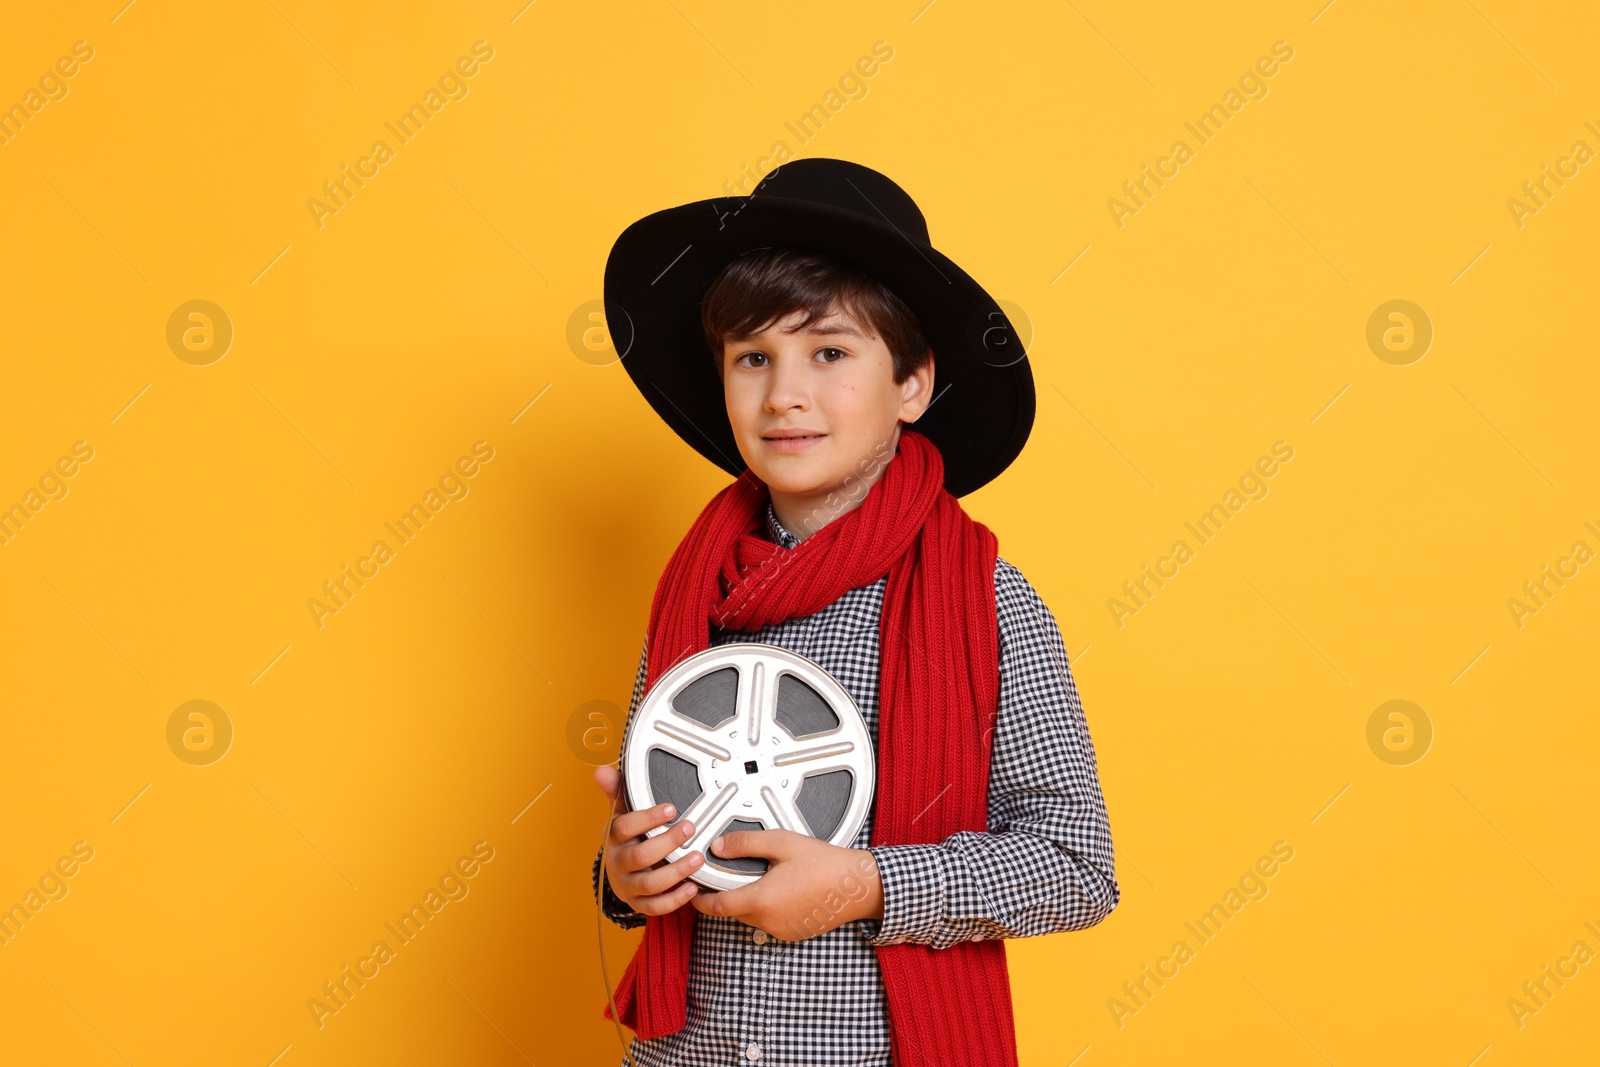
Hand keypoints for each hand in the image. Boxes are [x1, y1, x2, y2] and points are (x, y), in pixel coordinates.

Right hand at [594, 764, 703, 915]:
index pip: (624, 827)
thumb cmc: (626, 839)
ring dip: (676, 871)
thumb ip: (616, 792)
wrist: (618, 874)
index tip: (671, 808)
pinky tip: (692, 887)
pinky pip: (655, 906)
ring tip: (697, 858)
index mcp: (613, 838)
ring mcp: (628, 885)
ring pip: (650, 883)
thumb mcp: (620, 814)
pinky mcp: (639, 904)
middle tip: (691, 829)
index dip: (648, 818)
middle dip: (668, 842)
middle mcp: (618, 862)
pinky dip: (675, 899)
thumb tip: (602, 771)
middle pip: (640, 855)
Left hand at [689, 829, 883, 941]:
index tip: (694, 891)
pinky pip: (768, 923)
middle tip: (730, 874)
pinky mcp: (793, 934)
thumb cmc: (825, 865)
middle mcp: (769, 921)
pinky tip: (781, 890)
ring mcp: (781, 931)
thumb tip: (719, 846)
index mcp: (761, 900)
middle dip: (726, 895)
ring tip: (763, 877)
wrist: (857, 886)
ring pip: (750, 917)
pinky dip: (766, 909)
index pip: (717, 906)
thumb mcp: (782, 843)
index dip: (700, 900)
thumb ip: (745, 843)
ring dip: (747, 901)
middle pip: (732, 911)